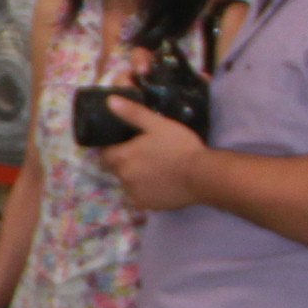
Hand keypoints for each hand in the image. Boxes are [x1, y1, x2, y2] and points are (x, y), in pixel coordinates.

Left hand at [100, 94, 207, 211]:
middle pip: (116, 169)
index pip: (105, 154)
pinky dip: (145, 190)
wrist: (201, 175)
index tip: (126, 143)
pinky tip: (160, 182)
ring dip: (135, 176)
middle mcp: (124, 178)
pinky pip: (140, 196)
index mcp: (122, 157)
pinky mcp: (148, 206)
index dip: (113, 148)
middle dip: (124, 161)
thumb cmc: (179, 146)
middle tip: (143, 153)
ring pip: (128, 183)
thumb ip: (132, 113)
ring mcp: (135, 194)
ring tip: (153, 168)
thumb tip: (110, 101)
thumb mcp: (157, 124)